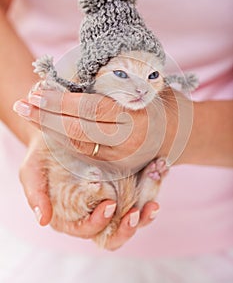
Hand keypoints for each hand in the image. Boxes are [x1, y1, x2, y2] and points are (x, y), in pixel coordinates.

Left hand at [14, 87, 191, 173]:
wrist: (181, 135)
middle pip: (77, 130)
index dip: (61, 101)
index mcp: (136, 118)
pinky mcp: (116, 167)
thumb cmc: (162, 103)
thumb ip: (113, 85)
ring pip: (76, 145)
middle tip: (23, 102)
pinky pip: (83, 154)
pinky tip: (48, 128)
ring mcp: (120, 158)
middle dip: (46, 116)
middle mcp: (127, 142)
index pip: (90, 109)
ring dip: (49, 129)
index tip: (39, 90)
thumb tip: (75, 78)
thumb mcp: (143, 87)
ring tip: (29, 113)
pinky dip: (62, 140)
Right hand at [19, 131, 158, 249]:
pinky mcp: (125, 185)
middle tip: (136, 212)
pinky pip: (141, 196)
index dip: (98, 222)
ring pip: (131, 219)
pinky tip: (158, 176)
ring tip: (153, 204)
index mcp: (71, 215)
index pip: (87, 229)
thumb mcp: (32, 168)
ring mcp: (111, 198)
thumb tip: (43, 220)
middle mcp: (93, 211)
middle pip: (113, 234)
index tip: (109, 204)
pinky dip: (151, 191)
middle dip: (127, 228)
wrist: (59, 130)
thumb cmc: (44, 152)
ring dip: (144, 215)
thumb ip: (35, 192)